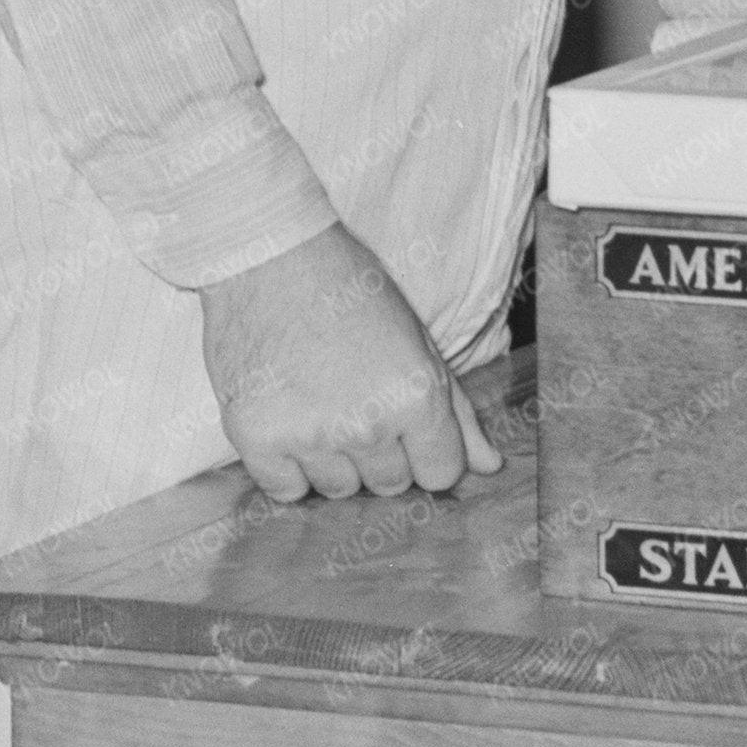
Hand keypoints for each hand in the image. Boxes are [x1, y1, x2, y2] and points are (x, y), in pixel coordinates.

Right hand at [196, 223, 504, 504]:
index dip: (425, 451)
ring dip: (332, 461)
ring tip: (317, 406)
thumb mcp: (417, 340)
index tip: (404, 423)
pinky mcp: (257, 438)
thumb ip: (456, 411)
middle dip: (380, 453)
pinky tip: (286, 423)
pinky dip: (286, 468)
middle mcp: (367, 424)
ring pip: (338, 489)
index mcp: (416, 397)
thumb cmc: (348, 289)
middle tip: (354, 401)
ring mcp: (310, 435)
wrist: (268, 257)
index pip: (440, 474)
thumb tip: (488, 466)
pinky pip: (285, 489)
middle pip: (390, 485)